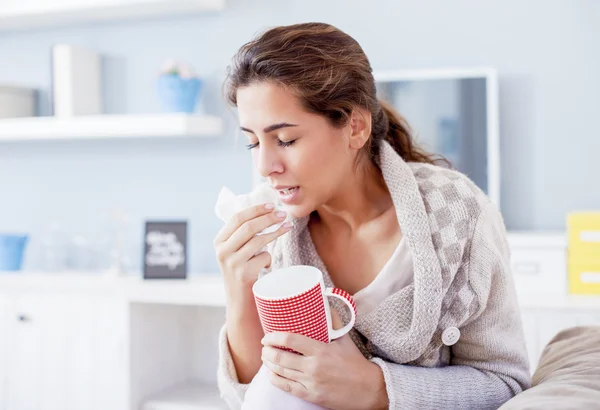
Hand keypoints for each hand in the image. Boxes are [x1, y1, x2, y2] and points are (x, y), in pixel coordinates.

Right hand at [213, 203, 290, 294]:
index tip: (271, 205)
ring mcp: (232, 263)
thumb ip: (242, 235)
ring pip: (258, 240)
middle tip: (283, 214)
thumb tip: (265, 212)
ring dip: (276, 232)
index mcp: (219, 242)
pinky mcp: (243, 274)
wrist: (239, 303)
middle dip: (268, 218)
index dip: (255, 210)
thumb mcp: (236, 252)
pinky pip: (264, 257)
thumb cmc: (242, 273)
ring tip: (287, 228)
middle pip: (248, 227)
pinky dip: (269, 259)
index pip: (237, 218)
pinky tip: (266, 266)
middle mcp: (222, 251)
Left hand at [260, 313, 387, 409]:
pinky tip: (271, 374)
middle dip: (268, 351)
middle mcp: (314, 366)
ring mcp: (312, 382)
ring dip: (269, 364)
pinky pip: (287, 388)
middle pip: (281, 357)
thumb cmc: (355, 362)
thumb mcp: (345, 339)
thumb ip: (333, 321)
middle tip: (264, 346)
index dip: (274, 337)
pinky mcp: (312, 396)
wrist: (369, 389)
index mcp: (321, 350)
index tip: (267, 336)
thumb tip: (324, 301)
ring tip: (265, 357)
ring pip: (282, 372)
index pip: (291, 340)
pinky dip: (275, 380)